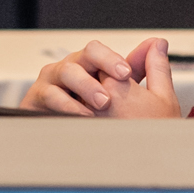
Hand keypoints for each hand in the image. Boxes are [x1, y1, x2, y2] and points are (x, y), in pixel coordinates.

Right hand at [20, 37, 180, 117]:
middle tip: (113, 90)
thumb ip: (142, 68)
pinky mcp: (36, 101)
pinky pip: (47, 96)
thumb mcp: (127, 93)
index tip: (126, 73)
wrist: (81, 150)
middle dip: (97, 71)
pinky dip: (65, 105)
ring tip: (101, 103)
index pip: (97, 52)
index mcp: (88, 66)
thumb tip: (158, 43)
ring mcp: (50, 84)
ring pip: (62, 74)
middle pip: (78, 59)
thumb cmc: (101, 119)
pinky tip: (81, 116)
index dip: (110, 59)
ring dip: (83, 87)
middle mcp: (68, 71)